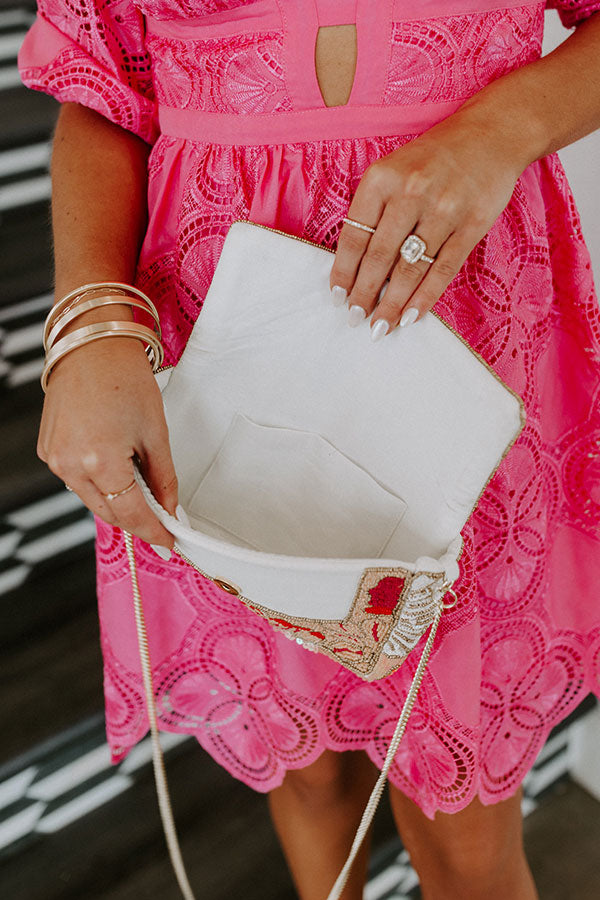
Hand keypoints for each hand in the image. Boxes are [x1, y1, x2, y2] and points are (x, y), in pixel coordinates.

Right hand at [38, 335, 176, 549]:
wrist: (92, 346)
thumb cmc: (124, 378)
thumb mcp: (155, 433)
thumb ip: (163, 479)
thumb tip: (170, 509)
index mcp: (100, 460)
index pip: (131, 514)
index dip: (153, 531)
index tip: (168, 541)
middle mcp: (70, 464)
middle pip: (109, 513)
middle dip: (137, 518)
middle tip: (163, 516)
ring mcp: (55, 458)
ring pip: (92, 499)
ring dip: (116, 500)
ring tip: (139, 481)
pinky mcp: (48, 450)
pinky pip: (77, 481)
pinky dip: (98, 482)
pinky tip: (114, 466)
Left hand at [329, 112, 526, 337]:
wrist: (491, 133)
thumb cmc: (432, 159)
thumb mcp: (393, 170)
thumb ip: (374, 211)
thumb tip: (355, 269)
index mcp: (382, 178)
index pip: (355, 236)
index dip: (343, 272)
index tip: (338, 297)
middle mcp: (411, 192)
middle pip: (380, 257)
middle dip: (365, 294)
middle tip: (356, 319)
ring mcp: (444, 209)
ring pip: (410, 268)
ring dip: (393, 304)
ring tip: (381, 326)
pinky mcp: (472, 225)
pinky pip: (443, 269)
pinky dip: (425, 297)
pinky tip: (411, 317)